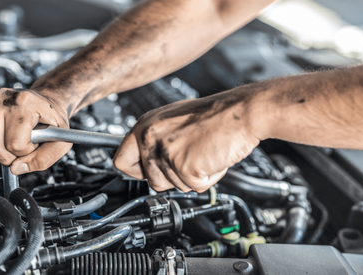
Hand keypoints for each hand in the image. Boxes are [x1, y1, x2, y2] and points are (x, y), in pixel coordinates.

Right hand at [0, 88, 71, 174]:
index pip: (16, 144)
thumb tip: (16, 168)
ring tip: (16, 139)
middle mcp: (4, 100)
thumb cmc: (54, 120)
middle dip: (11, 155)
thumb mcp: (62, 140)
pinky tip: (7, 135)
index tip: (36, 141)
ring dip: (2, 149)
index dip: (28, 150)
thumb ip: (44, 158)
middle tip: (24, 145)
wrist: (48, 103)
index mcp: (26, 104)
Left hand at [113, 90, 261, 192]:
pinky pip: (196, 187)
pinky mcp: (185, 166)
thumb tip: (149, 163)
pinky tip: (213, 158)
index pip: (121, 161)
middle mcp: (151, 138)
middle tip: (191, 158)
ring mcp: (167, 153)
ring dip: (193, 177)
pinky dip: (209, 178)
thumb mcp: (175, 120)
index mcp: (146, 125)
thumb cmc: (216, 115)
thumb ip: (157, 141)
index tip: (148, 173)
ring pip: (175, 187)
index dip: (138, 171)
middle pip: (152, 182)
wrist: (241, 112)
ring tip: (204, 153)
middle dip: (174, 177)